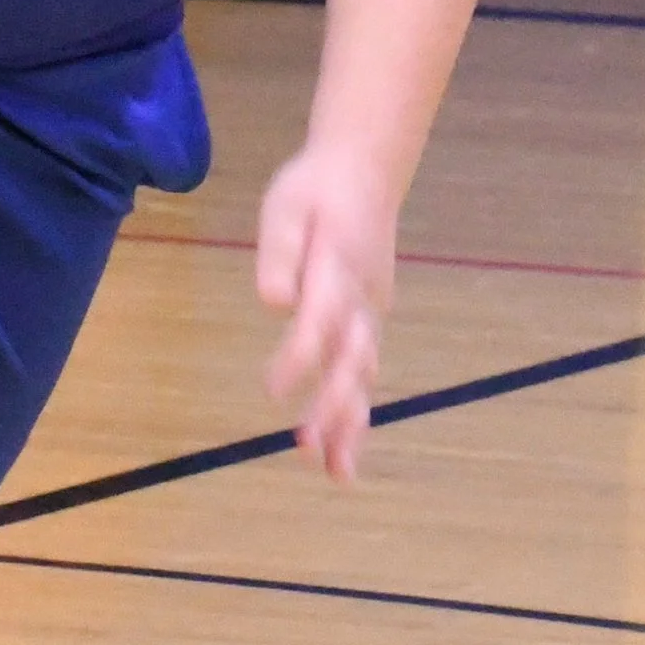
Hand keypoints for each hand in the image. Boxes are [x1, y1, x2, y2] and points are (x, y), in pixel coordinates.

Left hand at [255, 145, 397, 483]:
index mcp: (337, 266)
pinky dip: (354, 409)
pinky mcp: (369, 318)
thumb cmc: (315, 188)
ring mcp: (370, 309)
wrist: (366, 169)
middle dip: (337, 410)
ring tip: (337, 474)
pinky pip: (362, 370)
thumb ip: (279, 252)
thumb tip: (275, 304)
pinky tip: (338, 450)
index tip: (273, 393)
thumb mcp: (284, 204)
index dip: (300, 358)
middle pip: (353, 360)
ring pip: (363, 374)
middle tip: (315, 455)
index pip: (320, 319)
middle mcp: (361, 296)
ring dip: (351, 424)